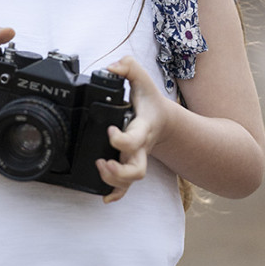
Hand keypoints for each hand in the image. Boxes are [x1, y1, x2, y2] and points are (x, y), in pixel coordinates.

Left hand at [95, 55, 169, 203]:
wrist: (164, 121)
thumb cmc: (149, 102)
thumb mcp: (142, 80)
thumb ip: (128, 68)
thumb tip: (112, 67)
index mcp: (143, 129)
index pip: (133, 139)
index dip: (120, 140)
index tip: (110, 130)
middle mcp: (140, 149)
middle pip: (136, 171)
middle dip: (119, 173)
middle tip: (103, 162)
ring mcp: (136, 160)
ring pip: (130, 181)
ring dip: (114, 182)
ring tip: (100, 168)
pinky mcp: (130, 166)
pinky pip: (125, 187)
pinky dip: (116, 195)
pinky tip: (105, 198)